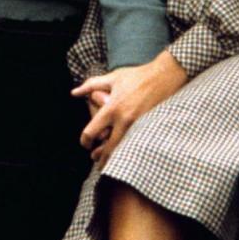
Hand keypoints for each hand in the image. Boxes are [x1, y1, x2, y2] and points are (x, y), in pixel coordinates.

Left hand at [72, 50, 187, 163]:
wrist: (164, 76)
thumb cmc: (137, 76)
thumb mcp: (112, 78)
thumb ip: (91, 86)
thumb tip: (74, 92)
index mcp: (112, 109)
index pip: (92, 131)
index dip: (85, 140)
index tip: (85, 144)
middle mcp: (124, 120)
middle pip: (109, 148)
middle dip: (101, 157)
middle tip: (95, 161)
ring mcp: (138, 126)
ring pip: (124, 149)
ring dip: (115, 157)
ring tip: (108, 163)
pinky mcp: (149, 127)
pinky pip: (136, 144)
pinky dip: (128, 150)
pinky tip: (125, 153)